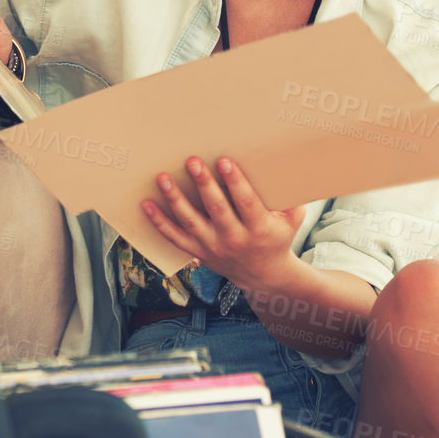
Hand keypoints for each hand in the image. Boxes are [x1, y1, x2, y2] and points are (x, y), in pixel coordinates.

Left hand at [141, 156, 307, 292]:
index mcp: (259, 229)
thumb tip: (285, 165)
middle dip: (204, 184)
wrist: (264, 276)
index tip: (224, 161)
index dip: (236, 182)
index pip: (246, 203)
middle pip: (216, 210)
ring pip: (190, 222)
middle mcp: (234, 239)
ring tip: (163, 178)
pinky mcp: (198, 251)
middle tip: (193, 161)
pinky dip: (159, 221)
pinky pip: (174, 237)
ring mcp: (212, 247)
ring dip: (175, 199)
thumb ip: (289, 198)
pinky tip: (146, 204)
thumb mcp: (292, 220)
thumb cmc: (277, 237)